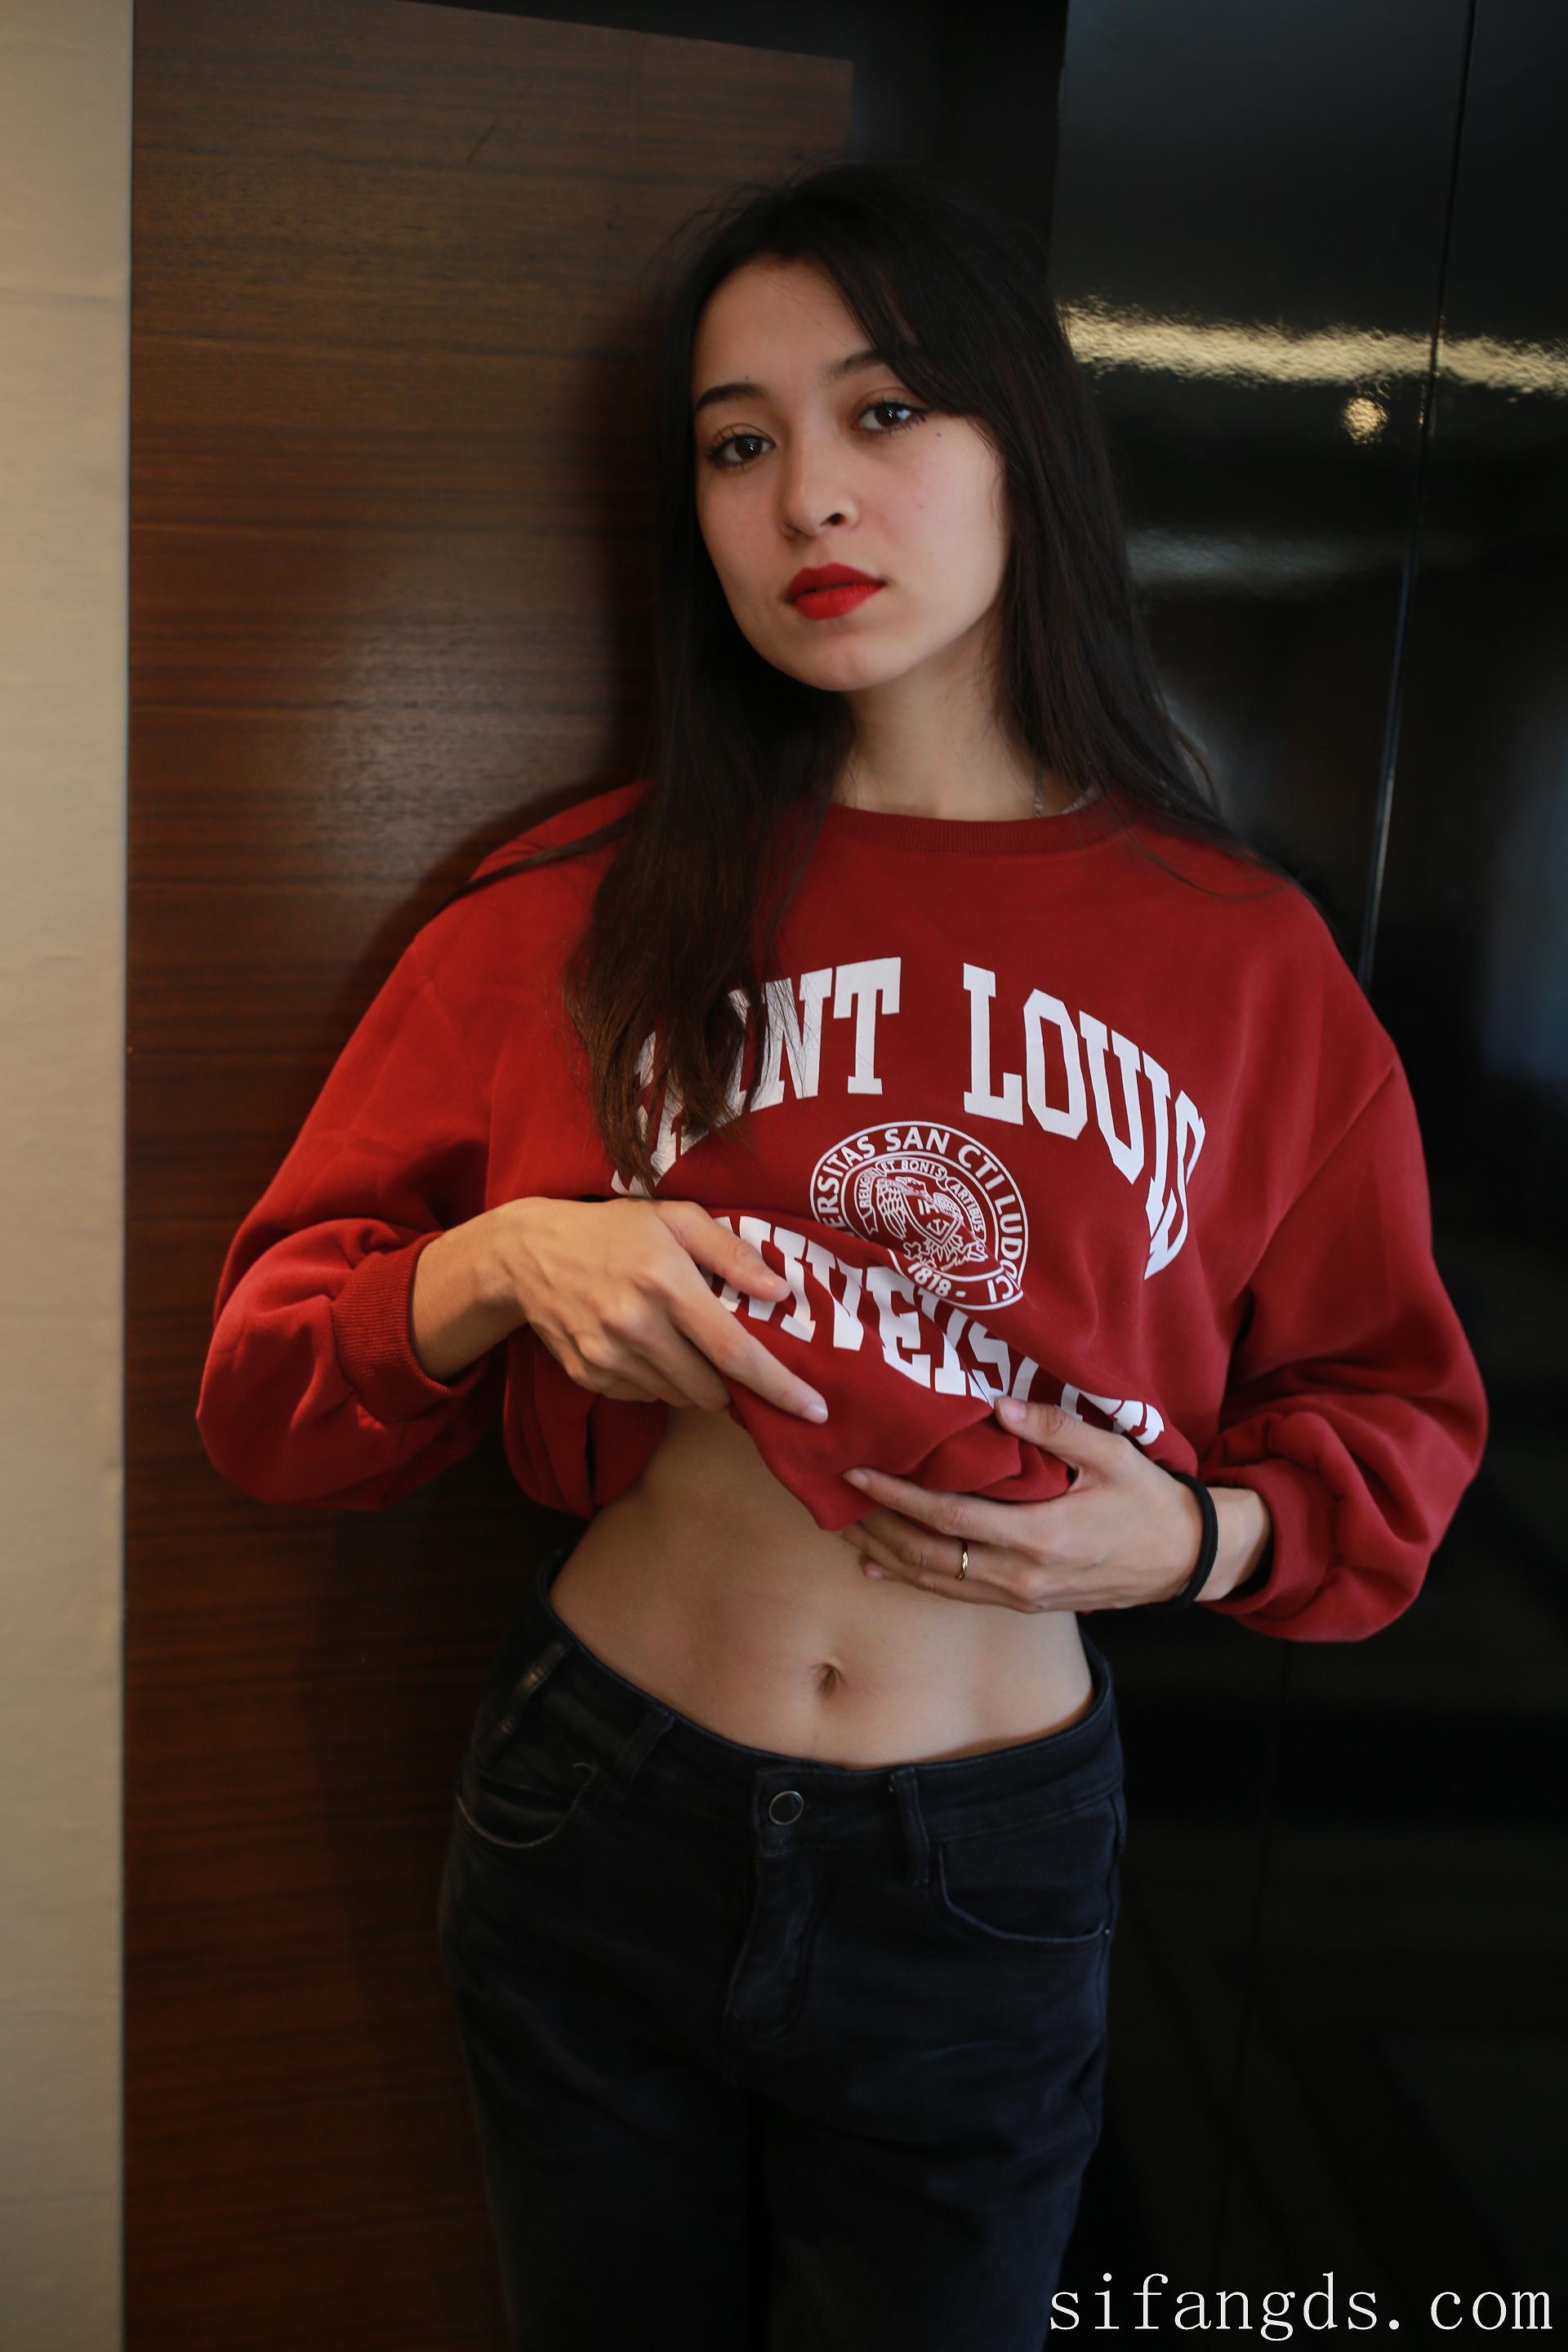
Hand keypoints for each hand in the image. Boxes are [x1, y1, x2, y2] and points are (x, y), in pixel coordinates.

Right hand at [486, 1195, 829, 1420]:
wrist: (529, 1253)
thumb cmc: (614, 1230)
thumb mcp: (675, 1218)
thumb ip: (730, 1253)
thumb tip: (780, 1291)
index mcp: (666, 1283)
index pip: (735, 1352)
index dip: (780, 1387)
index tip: (815, 1410)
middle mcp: (636, 1327)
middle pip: (711, 1391)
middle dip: (731, 1384)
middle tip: (725, 1351)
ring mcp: (608, 1357)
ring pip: (680, 1399)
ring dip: (695, 1382)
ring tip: (678, 1339)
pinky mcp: (589, 1376)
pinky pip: (646, 1397)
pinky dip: (658, 1381)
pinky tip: (644, 1345)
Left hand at [838, 1393, 1209, 1611]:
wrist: (1182, 1561)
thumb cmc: (1146, 1500)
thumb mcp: (1111, 1455)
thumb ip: (1054, 1430)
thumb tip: (996, 1406)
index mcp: (1040, 1536)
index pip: (949, 1517)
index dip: (897, 1497)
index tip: (858, 1472)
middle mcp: (1020, 1575)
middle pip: (928, 1556)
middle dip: (875, 1527)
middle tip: (831, 1500)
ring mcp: (1018, 1596)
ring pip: (935, 1580)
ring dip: (884, 1555)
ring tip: (842, 1528)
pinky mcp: (1021, 1604)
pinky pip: (955, 1593)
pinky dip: (912, 1579)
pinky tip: (879, 1568)